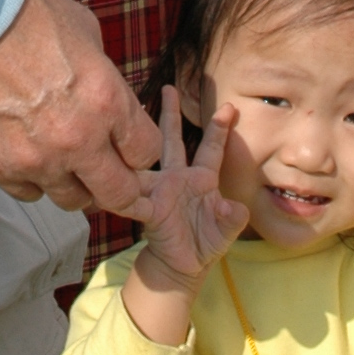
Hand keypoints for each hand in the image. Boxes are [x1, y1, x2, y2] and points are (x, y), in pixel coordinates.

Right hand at [0, 0, 159, 217]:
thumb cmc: (30, 16)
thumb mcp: (88, 35)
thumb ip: (106, 80)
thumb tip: (111, 104)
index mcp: (107, 101)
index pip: (146, 153)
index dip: (140, 150)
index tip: (129, 145)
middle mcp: (76, 139)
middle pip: (119, 194)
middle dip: (122, 187)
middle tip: (114, 177)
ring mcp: (35, 158)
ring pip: (73, 200)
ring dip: (75, 183)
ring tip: (66, 162)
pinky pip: (29, 192)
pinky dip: (34, 179)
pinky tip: (31, 155)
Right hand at [122, 89, 249, 344]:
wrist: (182, 266)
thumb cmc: (206, 243)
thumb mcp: (226, 231)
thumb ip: (232, 218)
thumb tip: (236, 208)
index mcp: (203, 179)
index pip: (212, 148)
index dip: (220, 128)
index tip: (229, 106)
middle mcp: (180, 178)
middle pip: (174, 140)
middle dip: (172, 113)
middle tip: (170, 87)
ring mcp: (160, 189)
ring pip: (149, 157)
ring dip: (142, 135)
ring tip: (132, 111)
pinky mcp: (147, 207)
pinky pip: (135, 192)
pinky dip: (128, 181)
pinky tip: (117, 162)